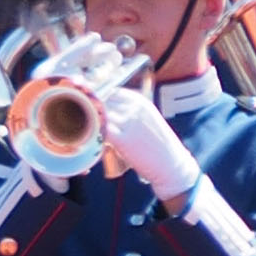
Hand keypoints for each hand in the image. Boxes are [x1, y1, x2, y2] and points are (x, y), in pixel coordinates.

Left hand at [98, 82, 197, 198]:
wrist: (171, 164)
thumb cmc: (157, 143)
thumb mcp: (147, 118)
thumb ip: (129, 110)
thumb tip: (104, 106)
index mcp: (140, 101)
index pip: (111, 92)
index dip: (99, 99)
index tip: (91, 107)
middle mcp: (135, 109)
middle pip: (103, 103)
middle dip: (93, 111)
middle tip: (84, 120)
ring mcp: (129, 123)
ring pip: (100, 116)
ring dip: (91, 122)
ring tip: (88, 131)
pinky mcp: (123, 140)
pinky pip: (101, 130)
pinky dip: (94, 132)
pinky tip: (92, 138)